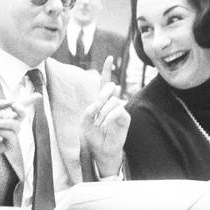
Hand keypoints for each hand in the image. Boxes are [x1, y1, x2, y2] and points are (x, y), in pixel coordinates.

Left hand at [0, 95, 36, 161]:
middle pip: (23, 114)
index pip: (20, 107)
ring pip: (15, 125)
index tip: (38, 95)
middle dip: (20, 108)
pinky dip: (0, 131)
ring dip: (2, 122)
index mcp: (7, 115)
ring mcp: (12, 134)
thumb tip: (12, 101)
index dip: (30, 101)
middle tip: (12, 105)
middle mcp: (11, 124)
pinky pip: (11, 135)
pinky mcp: (10, 144)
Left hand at [80, 56, 129, 176]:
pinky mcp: (125, 118)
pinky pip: (118, 111)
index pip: (104, 83)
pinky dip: (109, 117)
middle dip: (101, 96)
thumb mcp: (84, 123)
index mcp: (100, 102)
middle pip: (109, 88)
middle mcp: (111, 103)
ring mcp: (119, 109)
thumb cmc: (92, 137)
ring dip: (103, 113)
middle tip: (95, 110)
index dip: (106, 71)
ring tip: (99, 124)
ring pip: (112, 102)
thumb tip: (96, 104)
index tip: (109, 58)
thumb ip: (87, 112)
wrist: (101, 151)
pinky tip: (105, 125)